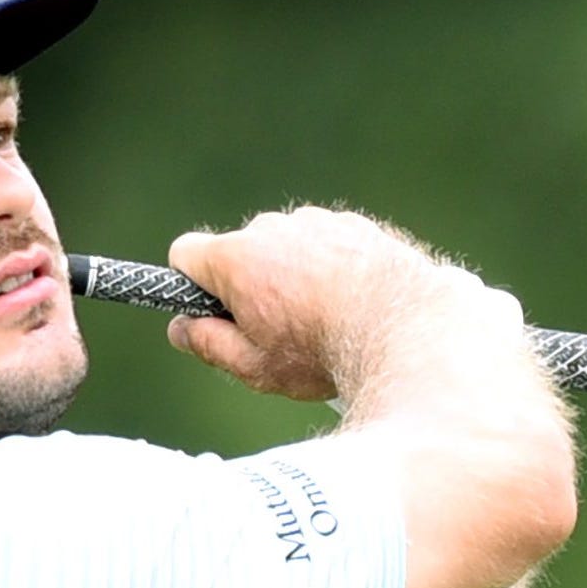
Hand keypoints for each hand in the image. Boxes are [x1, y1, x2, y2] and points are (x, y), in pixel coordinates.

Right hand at [164, 206, 498, 403]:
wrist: (406, 329)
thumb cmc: (322, 353)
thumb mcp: (253, 366)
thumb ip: (207, 344)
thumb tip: (180, 329)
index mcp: (238, 258)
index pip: (186, 254)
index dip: (192, 286)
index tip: (211, 312)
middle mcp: (273, 228)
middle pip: (240, 252)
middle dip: (249, 286)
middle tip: (278, 332)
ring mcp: (317, 222)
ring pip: (287, 248)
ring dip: (292, 276)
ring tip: (324, 322)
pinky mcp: (355, 225)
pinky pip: (327, 246)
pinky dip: (331, 270)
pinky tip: (353, 305)